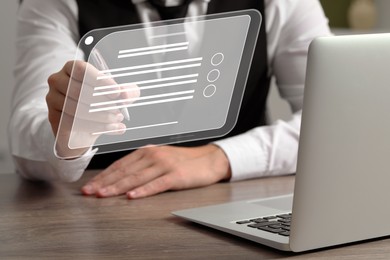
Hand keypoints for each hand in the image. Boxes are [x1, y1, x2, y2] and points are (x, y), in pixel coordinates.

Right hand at [46, 60, 138, 157]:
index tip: (117, 93)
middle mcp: (57, 80)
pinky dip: (96, 127)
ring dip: (101, 116)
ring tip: (117, 120)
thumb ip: (127, 92)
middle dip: (103, 103)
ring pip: (76, 108)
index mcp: (72, 68)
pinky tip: (111, 129)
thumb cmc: (100, 104)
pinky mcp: (53, 118)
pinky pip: (73, 123)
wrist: (83, 129)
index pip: (82, 69)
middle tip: (119, 112)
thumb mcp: (117, 96)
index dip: (100, 81)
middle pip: (78, 90)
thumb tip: (126, 94)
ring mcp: (52, 99)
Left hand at [81, 144, 231, 198]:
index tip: (91, 185)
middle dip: (104, 183)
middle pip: (124, 171)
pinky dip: (143, 191)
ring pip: (136, 177)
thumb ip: (142, 165)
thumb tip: (121, 177)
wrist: (208, 159)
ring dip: (117, 187)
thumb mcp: (160, 158)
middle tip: (90, 192)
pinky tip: (132, 196)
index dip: (103, 176)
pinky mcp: (175, 175)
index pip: (120, 165)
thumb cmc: (183, 161)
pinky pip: (156, 184)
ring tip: (103, 195)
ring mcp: (164, 165)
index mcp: (147, 152)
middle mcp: (153, 156)